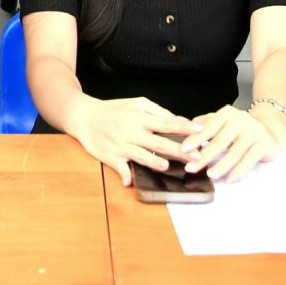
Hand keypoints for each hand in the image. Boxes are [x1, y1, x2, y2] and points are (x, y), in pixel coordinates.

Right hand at [67, 96, 200, 185]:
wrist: (85, 116)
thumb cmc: (114, 110)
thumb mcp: (136, 103)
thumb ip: (157, 111)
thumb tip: (178, 121)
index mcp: (141, 118)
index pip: (167, 123)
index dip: (184, 128)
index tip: (200, 132)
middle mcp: (132, 132)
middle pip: (159, 142)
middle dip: (178, 150)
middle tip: (196, 157)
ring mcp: (121, 145)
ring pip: (139, 155)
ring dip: (152, 161)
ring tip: (166, 166)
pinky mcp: (110, 156)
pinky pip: (118, 166)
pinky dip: (122, 173)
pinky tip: (129, 180)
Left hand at [180, 104, 280, 181]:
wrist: (270, 128)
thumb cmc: (240, 128)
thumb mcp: (224, 122)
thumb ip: (206, 124)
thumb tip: (185, 127)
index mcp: (227, 113)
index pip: (209, 127)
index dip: (196, 138)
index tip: (183, 149)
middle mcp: (241, 119)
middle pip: (219, 141)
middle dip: (204, 156)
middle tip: (191, 168)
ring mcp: (254, 131)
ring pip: (234, 152)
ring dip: (221, 166)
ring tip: (210, 175)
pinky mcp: (265, 144)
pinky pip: (249, 159)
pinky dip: (239, 171)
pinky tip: (229, 179)